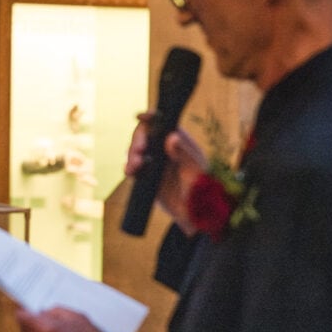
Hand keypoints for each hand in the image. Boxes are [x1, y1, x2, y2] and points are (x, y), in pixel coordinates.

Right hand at [125, 112, 206, 233]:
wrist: (195, 213)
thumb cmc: (203, 190)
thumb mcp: (196, 171)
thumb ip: (185, 155)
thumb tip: (172, 137)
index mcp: (177, 140)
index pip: (161, 123)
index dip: (150, 117)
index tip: (141, 117)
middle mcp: (163, 148)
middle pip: (144, 135)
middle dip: (138, 140)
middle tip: (139, 151)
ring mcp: (153, 161)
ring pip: (135, 150)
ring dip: (131, 155)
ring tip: (134, 166)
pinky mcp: (146, 175)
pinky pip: (133, 167)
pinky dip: (129, 167)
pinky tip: (130, 172)